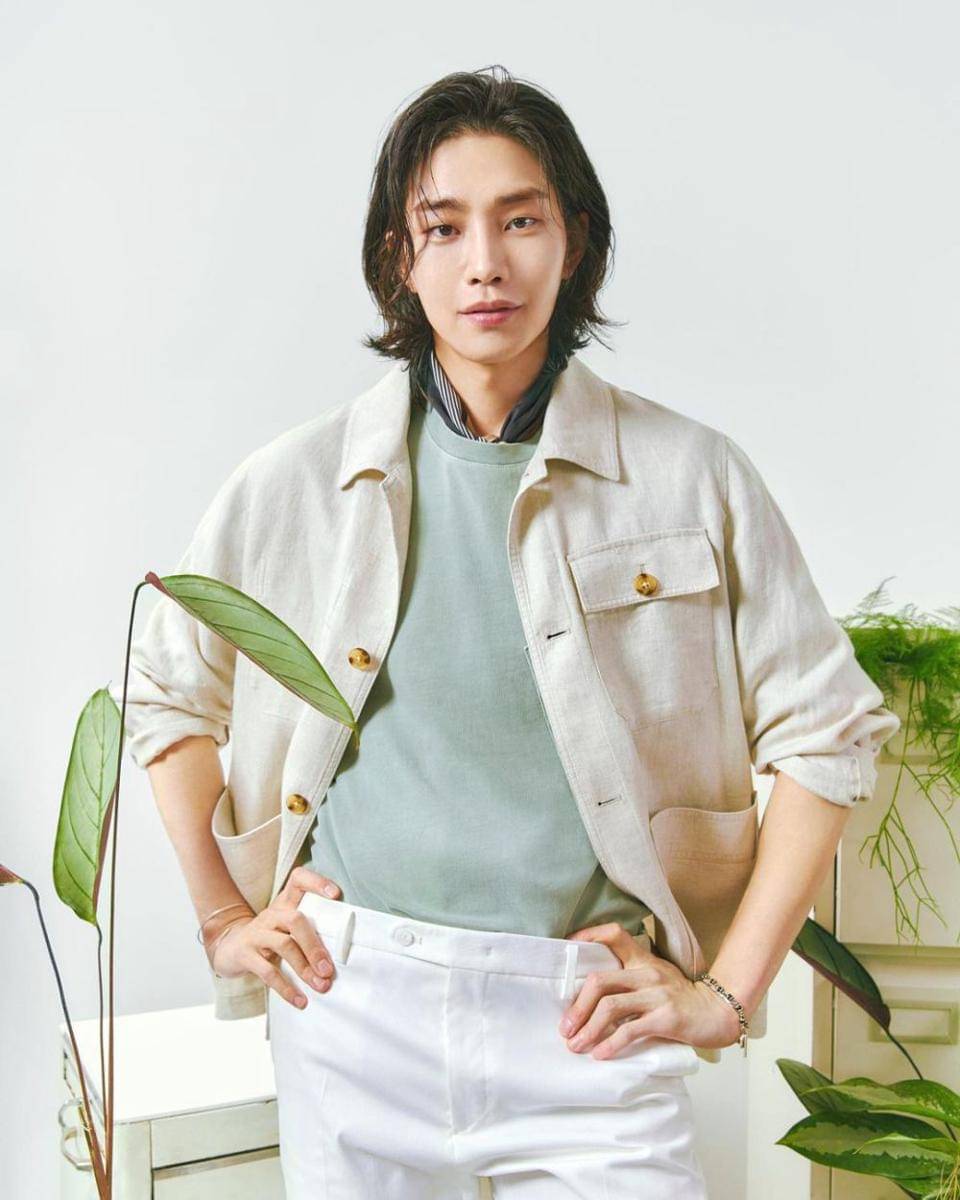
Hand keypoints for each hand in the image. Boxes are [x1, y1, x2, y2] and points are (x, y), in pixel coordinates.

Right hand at [210, 867, 344, 1009]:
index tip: (336, 895)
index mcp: (284, 904)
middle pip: (297, 920)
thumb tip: (339, 955)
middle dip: (315, 946)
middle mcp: (271, 915)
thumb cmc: (268, 937)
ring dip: (305, 968)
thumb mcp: (285, 927)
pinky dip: (286, 988)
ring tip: (321, 985)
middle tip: (329, 969)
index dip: (317, 882)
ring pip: (285, 945)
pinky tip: (300, 1000)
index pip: (298, 880)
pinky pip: (268, 971)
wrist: (227, 947)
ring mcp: (257, 933)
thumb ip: (308, 931)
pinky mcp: (245, 954)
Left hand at [556, 922, 741, 1056]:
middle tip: (565, 1028)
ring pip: (610, 1007)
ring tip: (576, 1045)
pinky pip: (630, 1031)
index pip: (613, 934)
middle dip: (577, 1007)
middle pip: (600, 981)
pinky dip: (610, 1044)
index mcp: (643, 959)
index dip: (588, 936)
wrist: (718, 1013)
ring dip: (588, 1029)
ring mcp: (657, 995)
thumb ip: (630, 978)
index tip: (567, 950)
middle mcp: (647, 973)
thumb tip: (591, 993)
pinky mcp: (666, 1018)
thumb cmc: (681, 999)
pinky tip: (600, 1054)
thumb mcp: (656, 978)